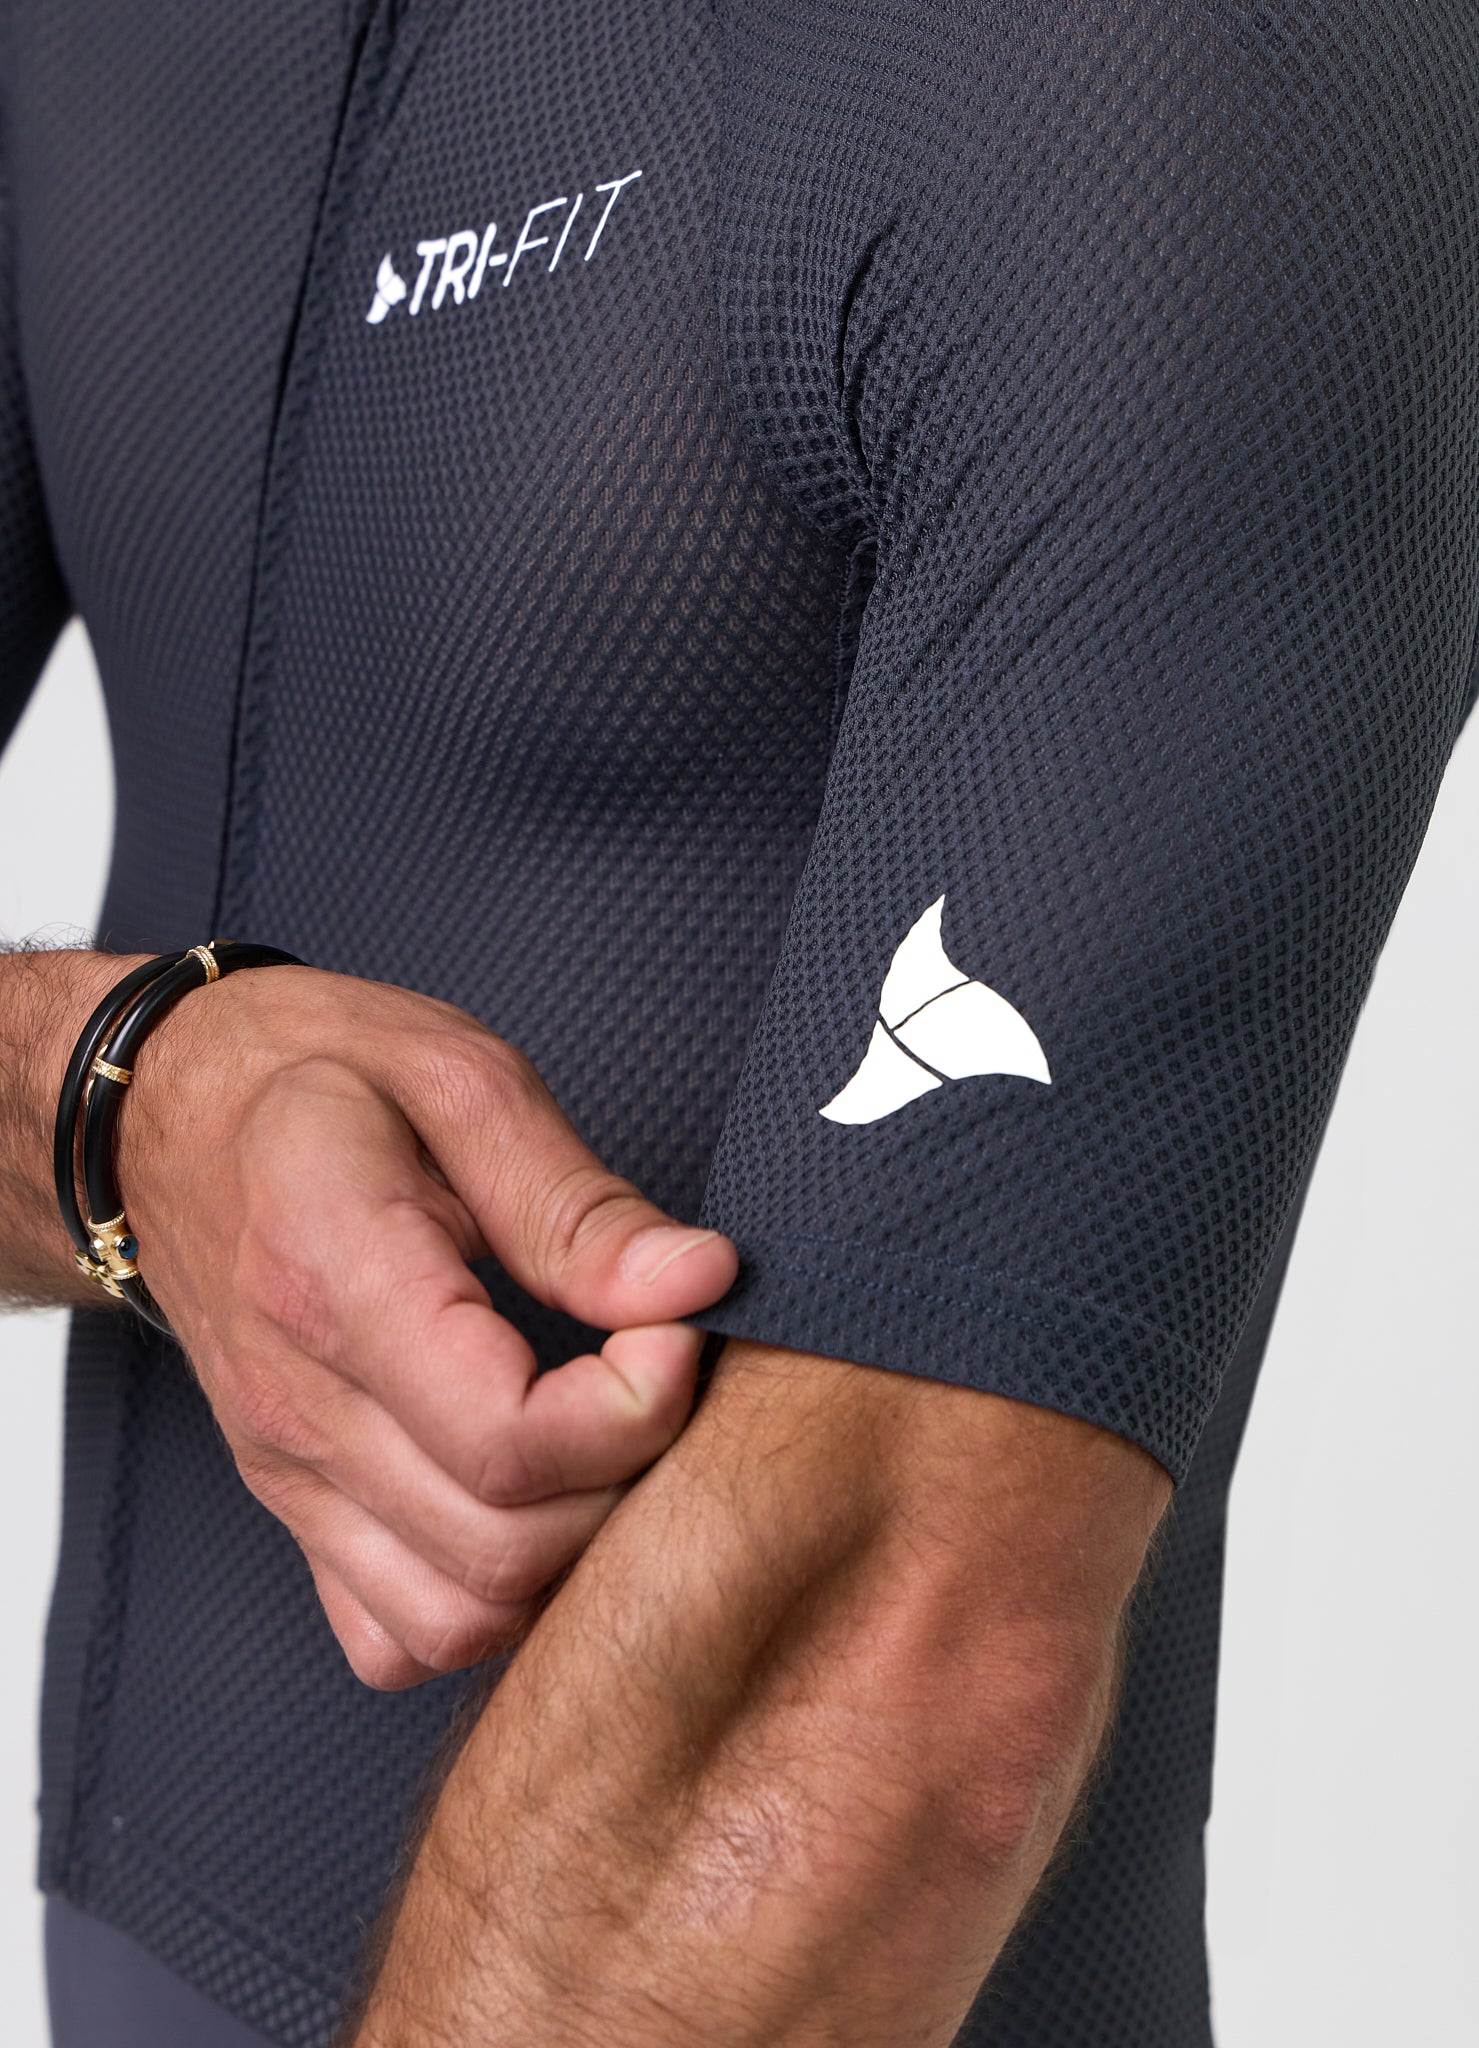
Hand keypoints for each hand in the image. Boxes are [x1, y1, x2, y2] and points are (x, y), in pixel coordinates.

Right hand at [110, 963, 737, 1688]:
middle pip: (501, 1548)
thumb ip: (573, 1202)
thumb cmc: (314, 1077)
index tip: (672, 1325)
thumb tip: (697, 1283)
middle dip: (626, 1481)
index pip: (505, 1441)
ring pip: (457, 1619)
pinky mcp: (291, 1508)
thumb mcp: (457, 1078)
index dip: (634, 1408)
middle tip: (656, 1374)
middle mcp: (296, 1402)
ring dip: (570, 1555)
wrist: (162, 1115)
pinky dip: (487, 1604)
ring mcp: (286, 1472)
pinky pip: (396, 1635)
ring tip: (605, 1438)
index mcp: (333, 1278)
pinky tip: (529, 1503)